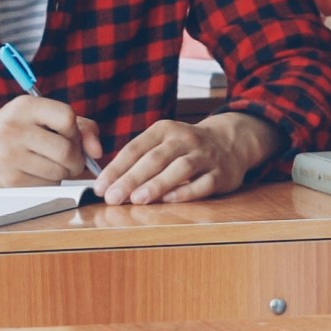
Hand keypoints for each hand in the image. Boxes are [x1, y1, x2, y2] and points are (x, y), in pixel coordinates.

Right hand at [0, 92, 100, 185]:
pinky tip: (37, 173)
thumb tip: (98, 152)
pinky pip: (46, 186)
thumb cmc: (17, 128)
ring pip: (59, 172)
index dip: (75, 131)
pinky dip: (50, 183)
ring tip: (51, 164)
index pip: (67, 117)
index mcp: (25, 106)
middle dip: (76, 159)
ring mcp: (9, 157)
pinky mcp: (8, 181)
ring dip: (63, 172)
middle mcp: (14, 129)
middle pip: (66, 150)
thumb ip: (80, 126)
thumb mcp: (42, 116)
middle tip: (71, 159)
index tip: (69, 136)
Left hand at [97, 112, 277, 202]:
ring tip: (138, 199)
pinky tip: (169, 200)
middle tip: (113, 197)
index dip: (116, 168)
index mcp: (164, 130)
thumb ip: (139, 160)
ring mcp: (205, 155)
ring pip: (180, 168)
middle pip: (155, 158)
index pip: (135, 148)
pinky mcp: (221, 173)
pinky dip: (186, 191)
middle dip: (132, 178)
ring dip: (157, 184)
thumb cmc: (186, 147)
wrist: (231, 141)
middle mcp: (185, 139)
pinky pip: (203, 183)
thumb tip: (108, 185)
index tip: (100, 187)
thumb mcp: (162, 142)